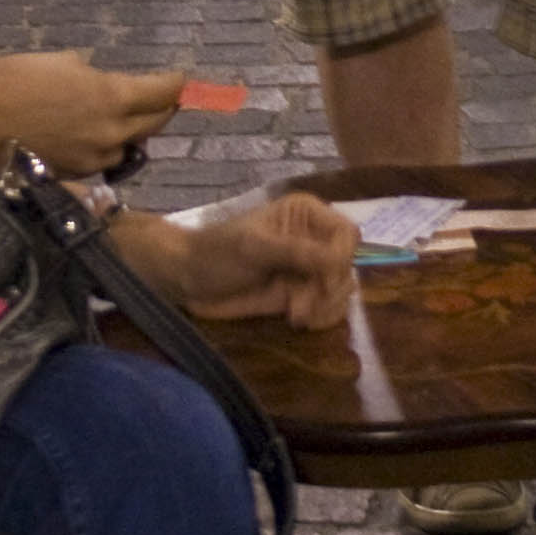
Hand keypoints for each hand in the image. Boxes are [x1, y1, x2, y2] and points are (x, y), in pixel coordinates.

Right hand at [0, 51, 185, 174]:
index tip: (182, 79)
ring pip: (131, 144)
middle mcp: (112, 131)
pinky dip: (109, 145)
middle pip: (155, 122)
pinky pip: (106, 158)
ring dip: (135, 131)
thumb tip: (100, 81)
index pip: (162, 92)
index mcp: (112, 96)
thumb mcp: (63, 63)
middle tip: (166, 98)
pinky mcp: (78, 173)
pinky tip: (97, 134)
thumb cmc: (17, 80)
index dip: (176, 84)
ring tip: (130, 117)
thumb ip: (93, 76)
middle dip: (164, 108)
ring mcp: (96, 157)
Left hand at [154, 195, 358, 328]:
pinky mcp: (300, 294)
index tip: (323, 279)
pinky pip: (327, 307)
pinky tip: (297, 320)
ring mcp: (307, 269)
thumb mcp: (254, 249)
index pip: (347, 233)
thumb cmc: (216, 254)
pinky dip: (320, 317)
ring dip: (325, 306)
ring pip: (341, 289)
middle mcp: (313, 239)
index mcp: (306, 214)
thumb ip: (296, 252)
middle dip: (329, 288)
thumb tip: (337, 260)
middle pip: (348, 265)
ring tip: (295, 315)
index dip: (342, 257)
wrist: (187, 281)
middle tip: (301, 305)